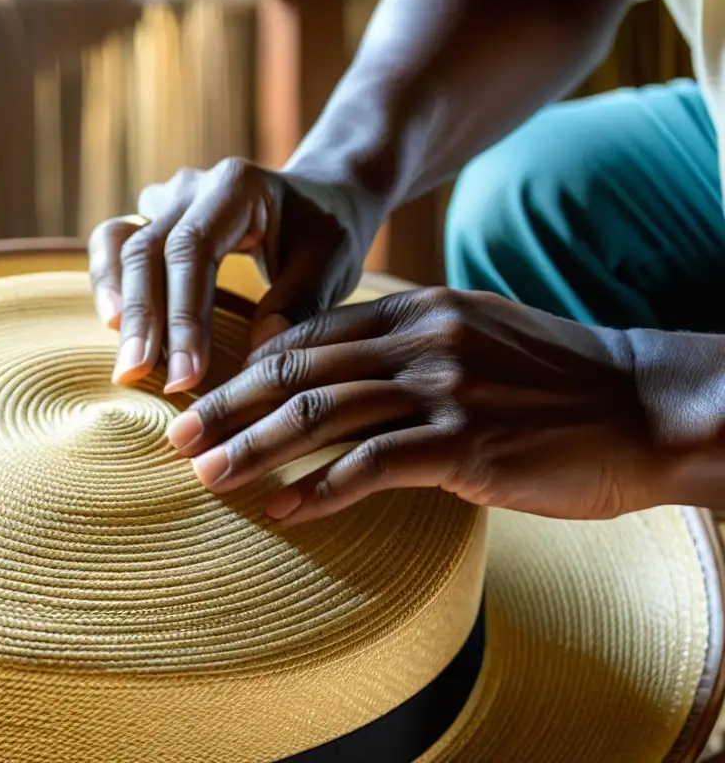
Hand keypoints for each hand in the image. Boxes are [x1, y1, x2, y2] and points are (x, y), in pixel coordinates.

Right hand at [88, 158, 366, 393]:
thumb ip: (299, 301)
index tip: (186, 376)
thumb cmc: (327, 231)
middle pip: (146, 248)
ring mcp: (166, 200)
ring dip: (114, 299)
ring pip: (116, 240)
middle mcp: (192, 187)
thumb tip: (257, 358)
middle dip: (142, 319)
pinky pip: (114, 244)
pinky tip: (115, 327)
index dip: (184, 315)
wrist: (322, 195)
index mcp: (236, 188)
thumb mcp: (331, 261)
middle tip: (136, 376)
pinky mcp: (153, 218)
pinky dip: (109, 284)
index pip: (193, 249)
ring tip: (122, 355)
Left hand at [166, 287, 671, 525]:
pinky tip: (285, 511)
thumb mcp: (474, 337)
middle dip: (229, 403)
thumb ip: (405, 345)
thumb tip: (340, 371)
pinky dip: (320, 489)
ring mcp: (441, 388)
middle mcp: (419, 340)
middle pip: (297, 367)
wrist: (643, 406)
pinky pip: (371, 464)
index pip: (308, 334)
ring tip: (209, 474)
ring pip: (320, 413)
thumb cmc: (554, 380)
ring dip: (255, 447)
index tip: (206, 395)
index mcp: (414, 310)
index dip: (248, 366)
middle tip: (178, 435)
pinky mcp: (466, 443)